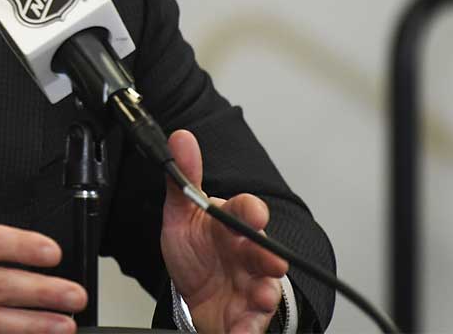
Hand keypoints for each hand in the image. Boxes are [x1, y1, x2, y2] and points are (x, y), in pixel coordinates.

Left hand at [161, 130, 287, 333]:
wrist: (192, 293)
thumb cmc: (195, 250)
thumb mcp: (182, 214)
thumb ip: (183, 178)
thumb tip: (180, 138)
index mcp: (232, 226)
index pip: (247, 212)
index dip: (251, 211)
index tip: (252, 213)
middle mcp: (247, 255)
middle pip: (265, 253)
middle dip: (268, 256)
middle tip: (271, 260)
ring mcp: (250, 286)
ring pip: (266, 289)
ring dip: (265, 294)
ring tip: (261, 298)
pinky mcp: (246, 317)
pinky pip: (251, 325)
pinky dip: (248, 329)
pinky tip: (241, 331)